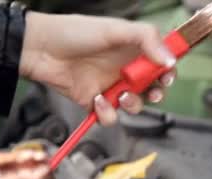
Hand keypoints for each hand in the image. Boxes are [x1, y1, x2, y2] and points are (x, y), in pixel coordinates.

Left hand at [19, 12, 176, 125]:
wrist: (40, 50)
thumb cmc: (74, 32)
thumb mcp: (116, 29)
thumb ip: (147, 40)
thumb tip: (170, 60)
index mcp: (134, 50)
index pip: (162, 63)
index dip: (169, 71)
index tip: (167, 75)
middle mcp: (126, 70)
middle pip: (155, 88)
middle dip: (158, 93)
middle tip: (154, 92)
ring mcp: (112, 88)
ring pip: (136, 106)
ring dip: (133, 105)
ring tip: (122, 95)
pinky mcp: (97, 103)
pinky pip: (112, 117)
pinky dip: (107, 113)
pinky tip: (97, 100)